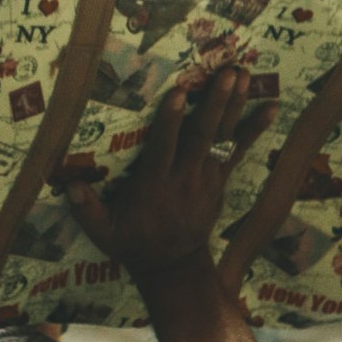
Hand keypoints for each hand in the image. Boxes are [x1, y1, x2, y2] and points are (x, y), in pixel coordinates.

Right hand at [68, 68, 275, 283]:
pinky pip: (238, 151)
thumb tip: (69, 187)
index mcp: (154, 185)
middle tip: (226, 74)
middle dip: (213, 104)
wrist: (173, 266)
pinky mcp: (219, 179)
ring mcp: (206, 178)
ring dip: (233, 106)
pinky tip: (272, 107)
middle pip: (200, 136)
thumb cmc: (134, 243)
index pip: (164, 148)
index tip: (178, 94)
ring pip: (220, 138)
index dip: (171, 121)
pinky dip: (255, 130)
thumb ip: (87, 210)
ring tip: (243, 75)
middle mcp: (184, 177)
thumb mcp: (105, 233)